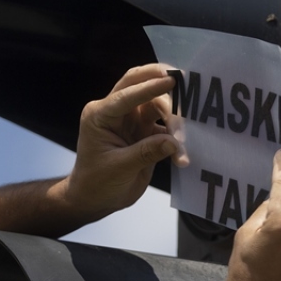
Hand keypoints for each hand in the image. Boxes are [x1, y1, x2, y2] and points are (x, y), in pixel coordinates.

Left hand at [64, 64, 182, 219]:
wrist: (95, 199)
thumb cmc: (97, 183)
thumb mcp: (119, 168)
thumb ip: (146, 153)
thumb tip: (174, 143)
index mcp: (100, 115)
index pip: (126, 95)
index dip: (149, 87)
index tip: (171, 80)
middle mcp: (116, 112)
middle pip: (138, 85)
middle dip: (160, 82)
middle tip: (185, 82)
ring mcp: (131, 120)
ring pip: (156, 105)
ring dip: (173, 116)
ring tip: (185, 135)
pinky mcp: (145, 132)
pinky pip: (164, 126)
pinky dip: (176, 135)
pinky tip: (184, 150)